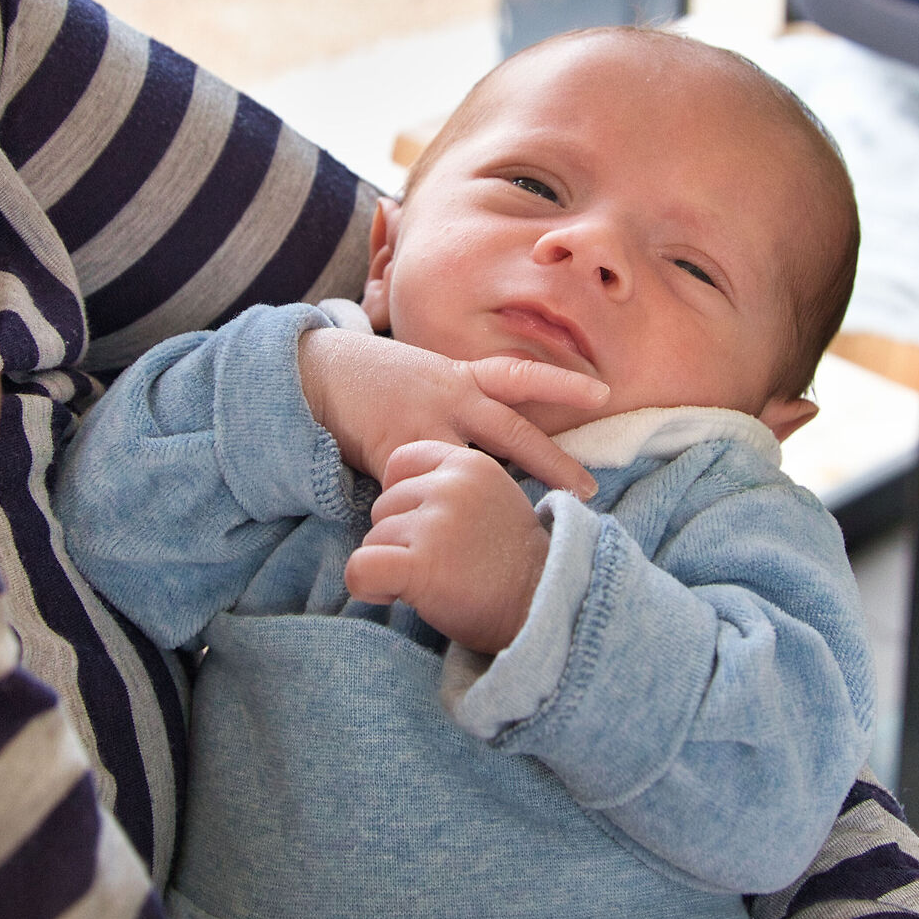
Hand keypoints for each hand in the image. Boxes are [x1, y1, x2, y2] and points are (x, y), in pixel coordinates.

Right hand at [298, 327, 605, 500]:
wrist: (315, 370)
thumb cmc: (370, 378)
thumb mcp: (422, 376)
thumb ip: (455, 401)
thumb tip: (488, 430)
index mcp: (459, 377)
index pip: (519, 376)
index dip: (563, 384)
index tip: (603, 391)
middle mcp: (449, 396)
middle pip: (514, 432)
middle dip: (554, 462)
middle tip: (589, 491)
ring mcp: (421, 424)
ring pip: (474, 468)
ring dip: (503, 499)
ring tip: (529, 530)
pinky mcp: (391, 450)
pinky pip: (418, 492)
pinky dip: (431, 520)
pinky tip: (451, 548)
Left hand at [346, 441, 549, 650]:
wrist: (545, 609)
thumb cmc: (516, 565)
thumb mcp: (495, 501)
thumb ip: (455, 489)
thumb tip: (410, 502)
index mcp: (469, 464)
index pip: (401, 461)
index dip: (402, 498)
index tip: (423, 527)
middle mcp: (450, 486)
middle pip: (383, 505)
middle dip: (399, 538)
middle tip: (439, 564)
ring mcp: (435, 524)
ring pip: (372, 539)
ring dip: (391, 566)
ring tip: (432, 583)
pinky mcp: (420, 564)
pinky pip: (360, 569)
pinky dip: (366, 586)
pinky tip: (389, 595)